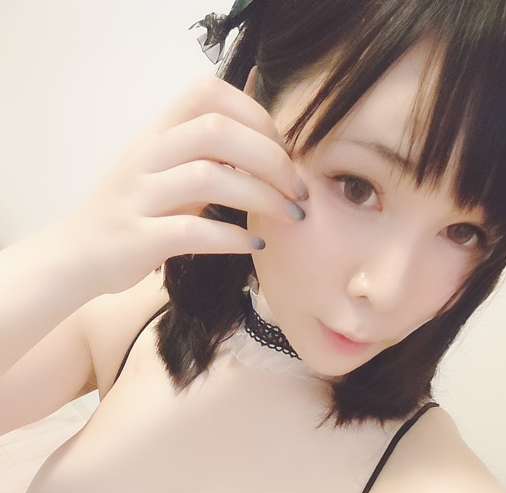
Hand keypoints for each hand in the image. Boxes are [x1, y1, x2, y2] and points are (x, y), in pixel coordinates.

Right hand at [59, 75, 308, 297]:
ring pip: (207, 178)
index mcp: (157, 133)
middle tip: (300, 189)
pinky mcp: (138, 238)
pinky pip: (192, 231)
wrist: (76, 256)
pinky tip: (256, 245)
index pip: (208, 94)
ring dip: (262, 197)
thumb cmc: (135, 214)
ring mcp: (139, 196)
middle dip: (271, 157)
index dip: (256, 114)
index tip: (285, 148)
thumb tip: (269, 149)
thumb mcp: (166, 173)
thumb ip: (205, 157)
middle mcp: (146, 156)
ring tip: (291, 216)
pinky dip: (232, 237)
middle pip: (215, 131)